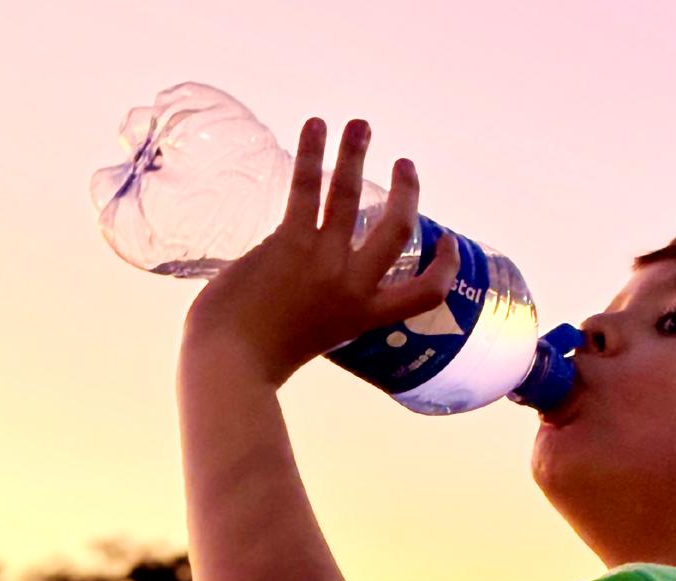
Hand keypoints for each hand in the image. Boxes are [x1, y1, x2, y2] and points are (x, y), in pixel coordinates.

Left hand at [182, 117, 459, 387]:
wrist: (230, 361)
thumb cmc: (262, 356)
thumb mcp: (315, 334)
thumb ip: (324, 302)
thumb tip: (308, 274)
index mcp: (365, 315)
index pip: (427, 293)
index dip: (445, 265)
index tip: (445, 238)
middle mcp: (353, 285)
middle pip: (397, 228)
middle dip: (407, 190)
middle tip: (404, 163)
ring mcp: (322, 261)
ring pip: (351, 196)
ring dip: (357, 154)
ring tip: (360, 124)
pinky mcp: (288, 243)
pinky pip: (306, 189)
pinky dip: (311, 153)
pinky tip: (315, 125)